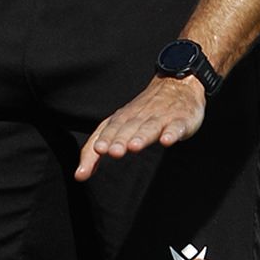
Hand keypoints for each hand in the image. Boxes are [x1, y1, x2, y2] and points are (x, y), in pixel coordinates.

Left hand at [74, 75, 205, 181]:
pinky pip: (176, 127)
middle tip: (113, 151)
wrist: (178, 85)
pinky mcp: (180, 120)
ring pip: (150, 127)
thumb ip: (98, 149)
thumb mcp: (120, 126)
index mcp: (123, 118)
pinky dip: (171, 133)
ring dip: (142, 136)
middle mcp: (140, 116)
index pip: (110, 129)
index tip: (98, 150)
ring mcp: (161, 118)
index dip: (105, 139)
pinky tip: (167, 141)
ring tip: (134, 147)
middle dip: (120, 140)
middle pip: (128, 128)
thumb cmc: (144, 112)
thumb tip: (79, 174)